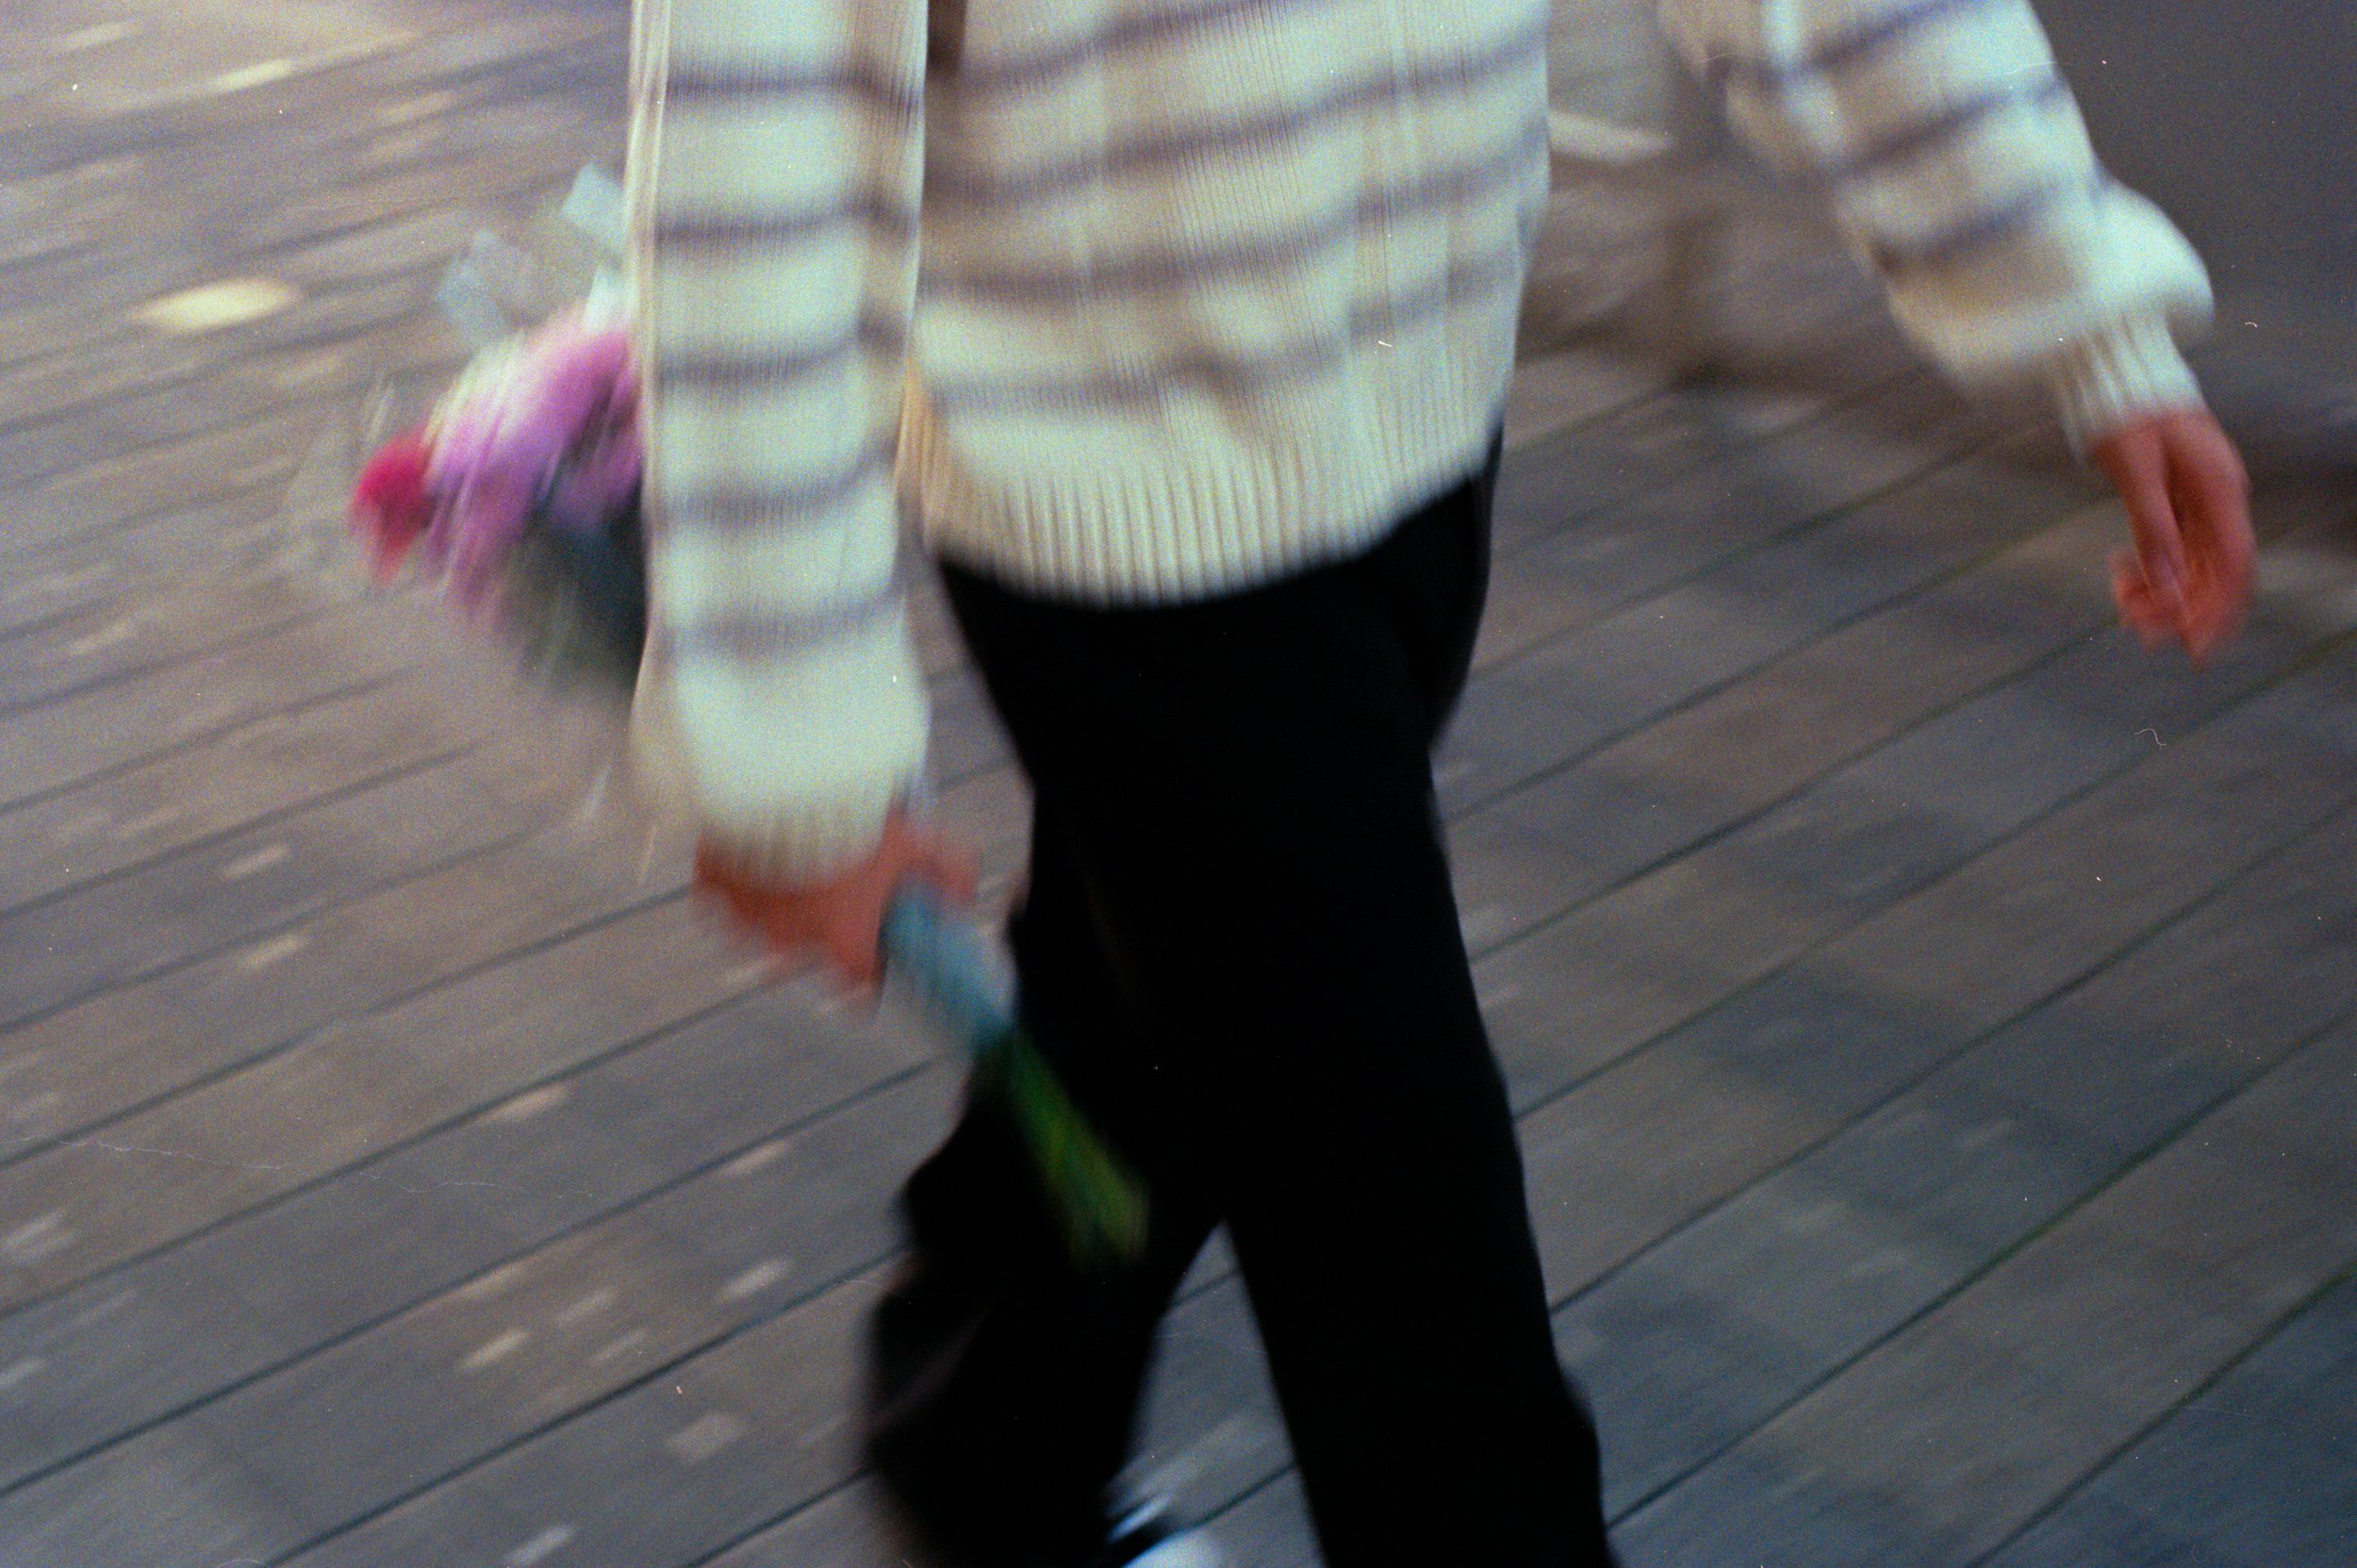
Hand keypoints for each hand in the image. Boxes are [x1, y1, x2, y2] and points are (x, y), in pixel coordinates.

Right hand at [696, 813, 977, 993]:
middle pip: (805, 958)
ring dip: (775, 905)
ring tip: (792, 869)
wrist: (786, 775)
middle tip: (831, 895)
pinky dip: (737, 877)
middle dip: (817, 933)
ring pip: (760, 927)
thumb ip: (949, 873)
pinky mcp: (713, 884)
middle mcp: (791, 939)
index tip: (872, 959)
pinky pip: (720, 894)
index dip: (869, 975)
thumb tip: (961, 894)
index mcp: (842, 940)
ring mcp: (746, 914)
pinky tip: (755, 852)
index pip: (857, 990)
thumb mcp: (919, 839)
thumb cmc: (853, 814)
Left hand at [2091, 409, 2254, 664]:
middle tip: (2142, 634)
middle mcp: (2219, 499)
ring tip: (2122, 607)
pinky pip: (2172, 547)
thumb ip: (2152, 525)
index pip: (2235, 564)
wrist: (2121, 379)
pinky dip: (2149, 568)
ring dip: (2160, 592)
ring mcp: (2201, 501)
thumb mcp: (2137, 469)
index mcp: (2220, 488)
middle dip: (2180, 608)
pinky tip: (2121, 575)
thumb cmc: (2130, 413)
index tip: (2197, 647)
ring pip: (2190, 564)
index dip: (2219, 609)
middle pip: (2213, 571)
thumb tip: (2165, 582)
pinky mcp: (2180, 502)